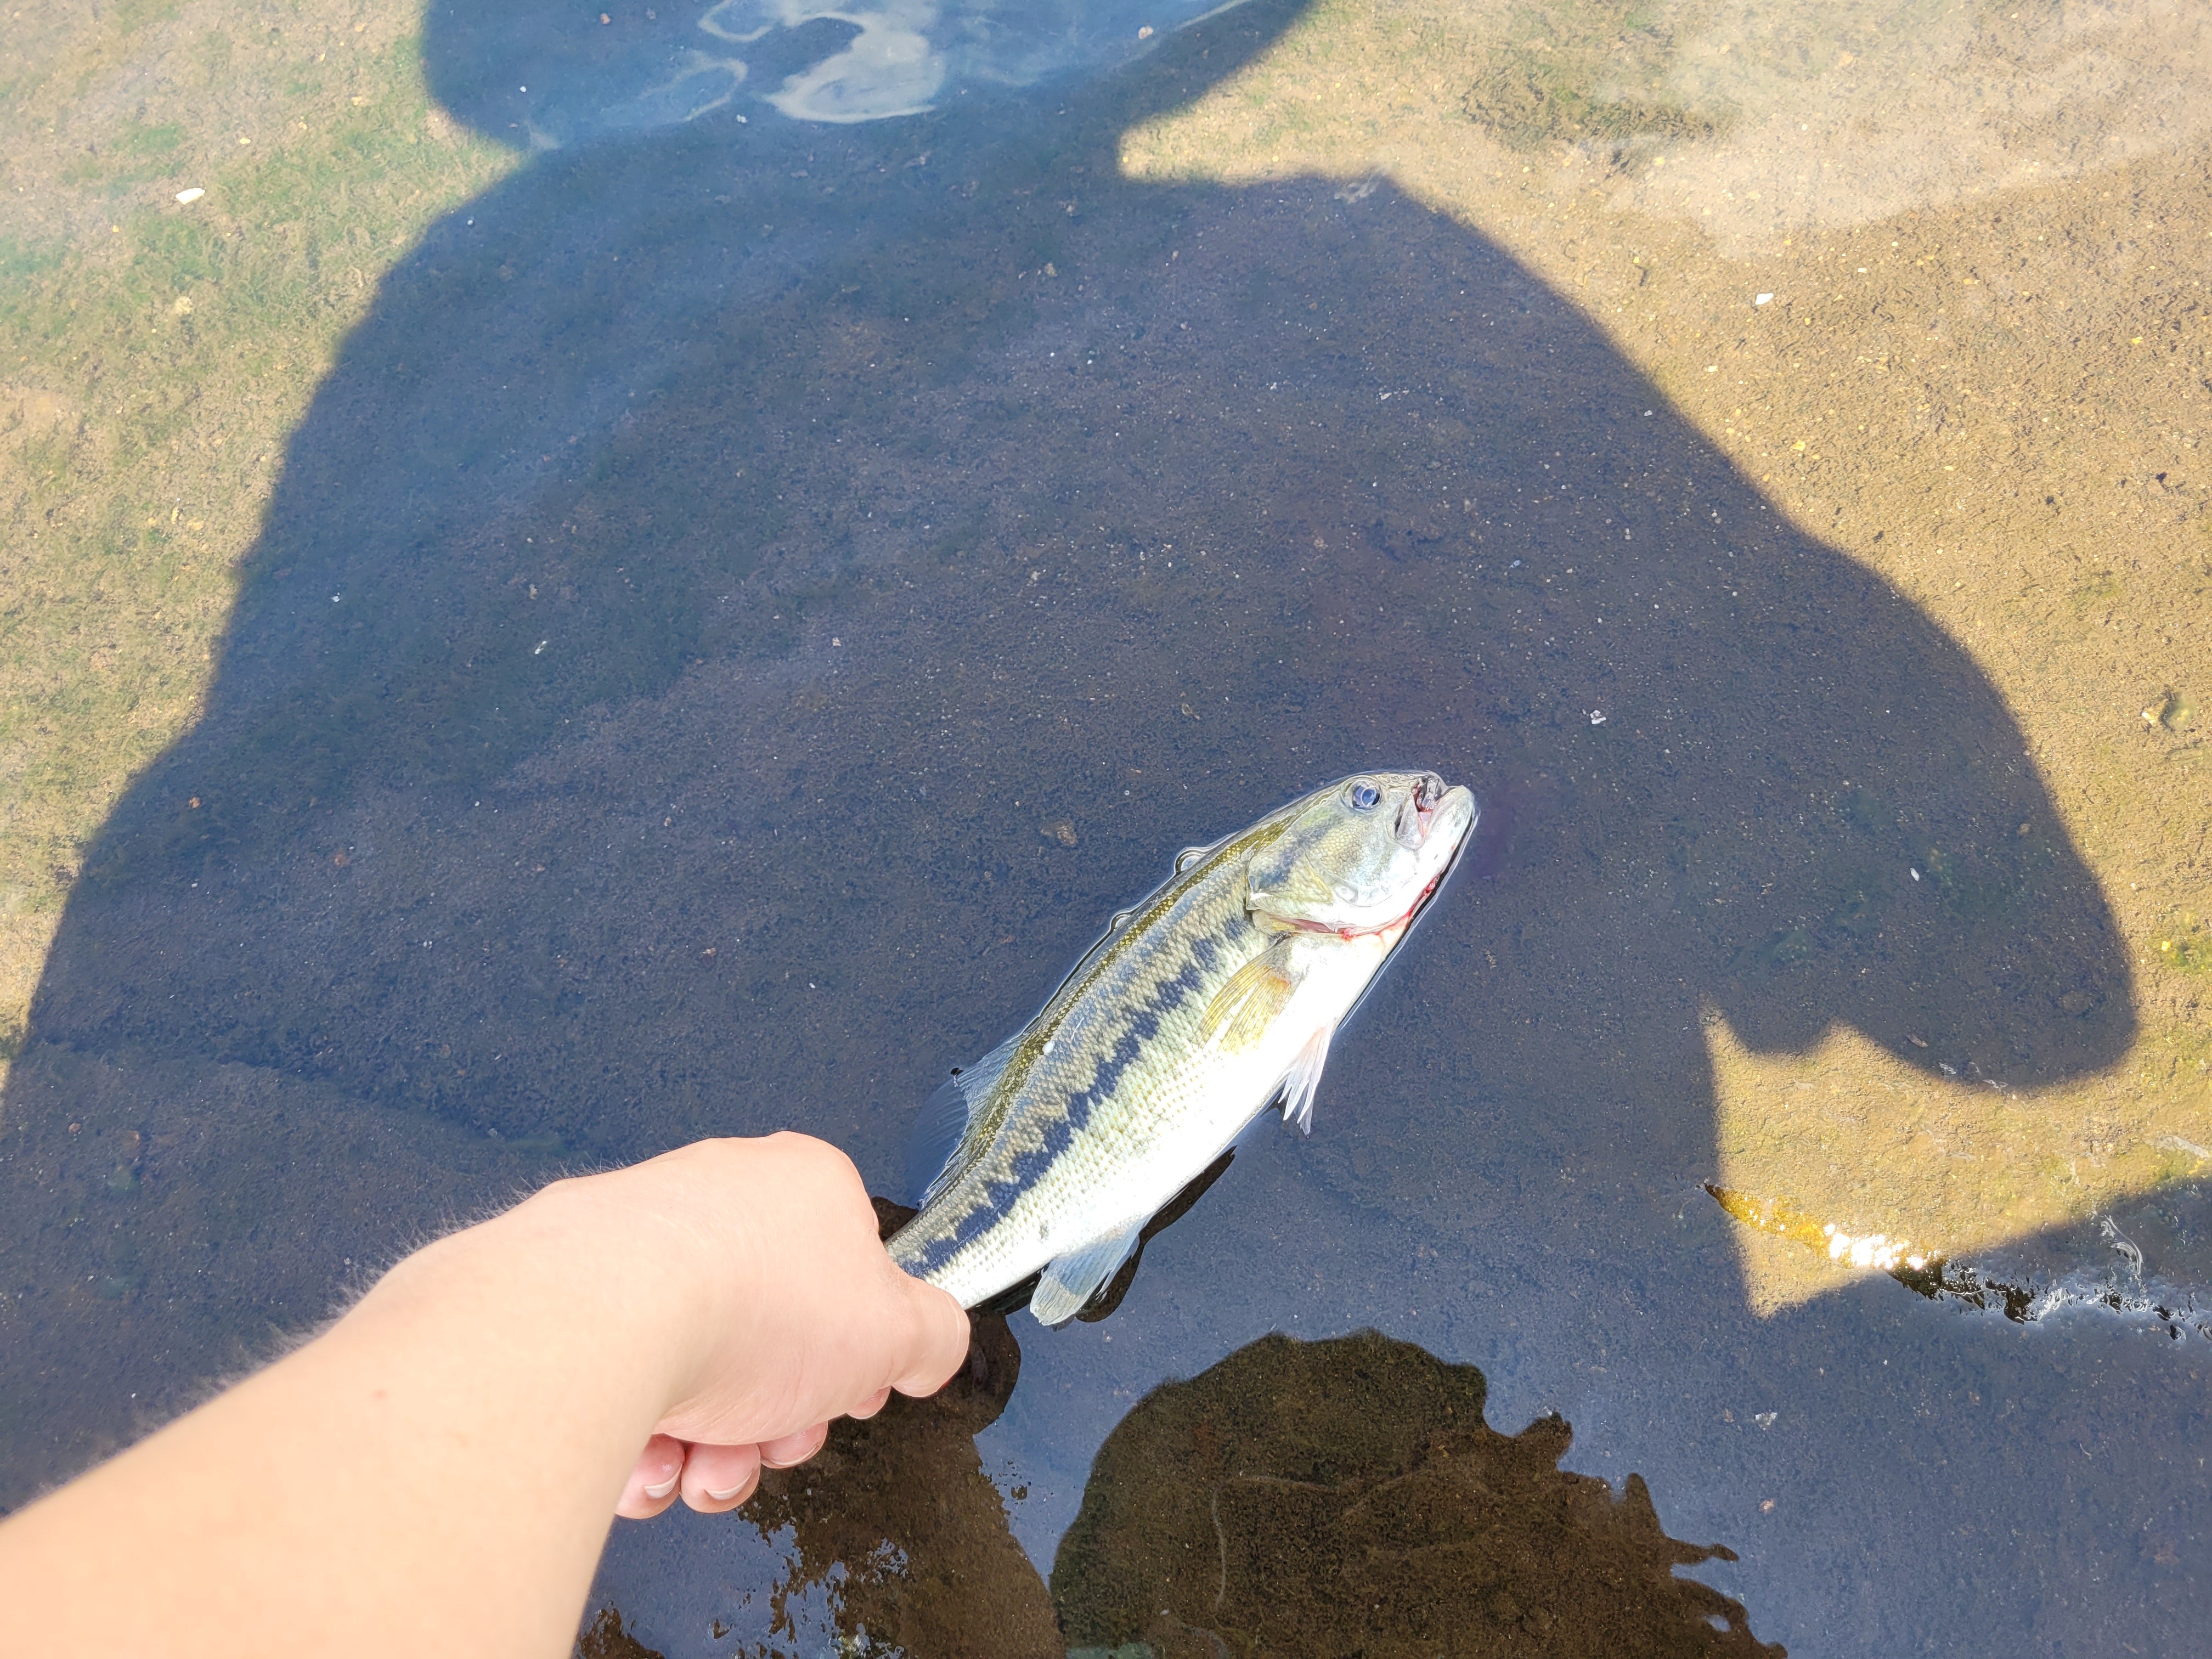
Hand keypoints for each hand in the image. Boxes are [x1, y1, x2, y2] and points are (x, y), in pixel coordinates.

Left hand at [513, 1133, 969, 1519]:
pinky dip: (637, 1432)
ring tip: (695, 1463)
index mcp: (806, 1187)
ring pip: (695, 1370)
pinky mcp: (567, 1289)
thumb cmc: (746, 1308)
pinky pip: (621, 1378)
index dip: (857, 1355)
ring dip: (710, 1443)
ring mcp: (635, 1240)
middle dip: (777, 1418)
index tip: (850, 1395)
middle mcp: (718, 1197)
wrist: (595, 1324)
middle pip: (773, 1337)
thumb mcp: (898, 1334)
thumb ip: (935, 1338)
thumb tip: (933, 1348)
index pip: (853, 1275)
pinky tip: (643, 1453)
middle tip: (770, 1443)